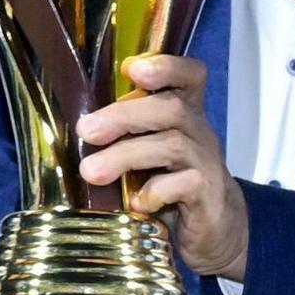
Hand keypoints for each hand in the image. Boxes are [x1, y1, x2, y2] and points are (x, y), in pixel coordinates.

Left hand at [78, 55, 246, 279]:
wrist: (217, 229)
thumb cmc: (172, 182)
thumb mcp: (151, 150)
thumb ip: (126, 133)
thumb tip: (76, 126)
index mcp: (187, 113)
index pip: (189, 76)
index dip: (165, 66)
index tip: (131, 69)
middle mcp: (200, 132)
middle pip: (171, 108)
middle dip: (124, 116)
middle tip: (86, 131)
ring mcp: (207, 163)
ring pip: (173, 145)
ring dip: (126, 155)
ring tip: (91, 171)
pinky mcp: (208, 196)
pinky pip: (185, 184)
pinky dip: (155, 191)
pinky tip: (136, 203)